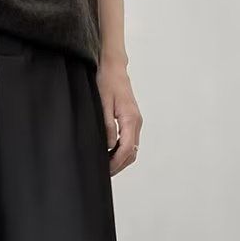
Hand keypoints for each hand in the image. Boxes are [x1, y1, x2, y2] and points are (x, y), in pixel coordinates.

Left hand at [96, 59, 142, 175]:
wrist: (113, 68)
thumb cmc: (107, 82)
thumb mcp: (102, 104)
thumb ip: (107, 126)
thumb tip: (108, 145)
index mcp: (130, 119)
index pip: (126, 149)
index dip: (116, 163)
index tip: (106, 170)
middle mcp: (136, 122)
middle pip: (132, 153)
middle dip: (119, 165)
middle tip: (105, 172)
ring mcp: (136, 122)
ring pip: (132, 149)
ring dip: (121, 159)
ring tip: (106, 165)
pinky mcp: (132, 120)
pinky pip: (130, 141)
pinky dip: (122, 151)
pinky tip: (109, 153)